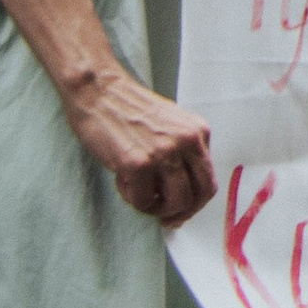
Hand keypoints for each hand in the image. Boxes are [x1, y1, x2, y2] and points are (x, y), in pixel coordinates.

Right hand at [63, 61, 216, 226]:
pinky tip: (121, 178)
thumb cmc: (128, 109)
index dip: (195, 203)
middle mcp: (187, 141)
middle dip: (180, 213)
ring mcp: (164, 153)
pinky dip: (132, 198)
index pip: (209, 181)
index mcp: (198, 131)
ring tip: (138, 193)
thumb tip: (185, 196)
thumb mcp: (170, 125)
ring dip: (155, 208)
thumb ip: (182, 152)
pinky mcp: (138, 163)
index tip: (180, 211)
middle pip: (199, 196)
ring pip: (175, 203)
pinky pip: (143, 201)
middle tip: (163, 217)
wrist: (98, 90)